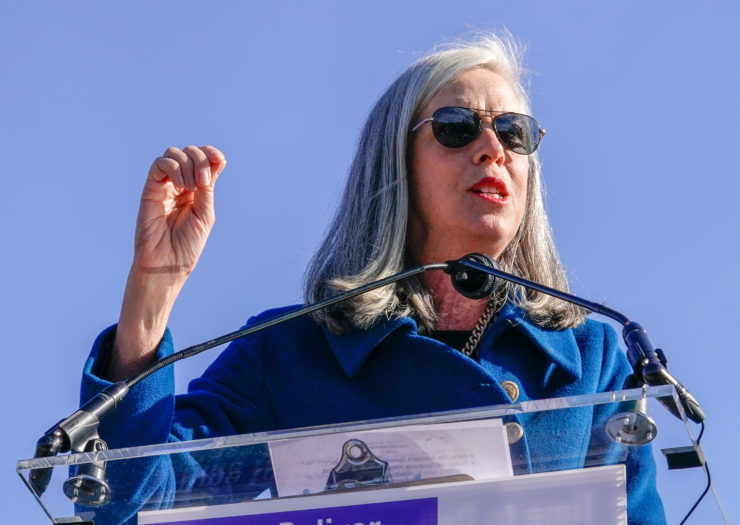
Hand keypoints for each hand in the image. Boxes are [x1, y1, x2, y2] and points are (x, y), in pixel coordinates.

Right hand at [133, 145, 226, 276]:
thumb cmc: (188, 243)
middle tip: (202, 182)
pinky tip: (180, 185)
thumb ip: (207, 187)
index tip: (218, 159)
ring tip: (191, 187)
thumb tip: (215, 161)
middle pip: (191, 152)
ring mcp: (165, 185)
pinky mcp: (150, 189)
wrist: (167, 261)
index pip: (205, 160)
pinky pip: (159, 164)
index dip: (211, 153)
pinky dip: (173, 167)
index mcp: (199, 190)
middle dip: (200, 160)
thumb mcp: (205, 213)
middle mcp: (182, 184)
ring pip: (174, 154)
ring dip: (187, 164)